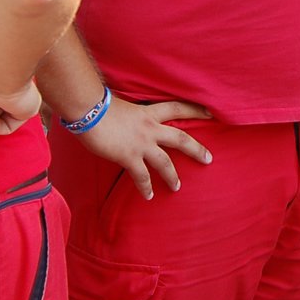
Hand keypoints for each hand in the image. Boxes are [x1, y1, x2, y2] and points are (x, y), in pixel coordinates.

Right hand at [77, 96, 212, 199]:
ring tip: (177, 187)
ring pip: (165, 162)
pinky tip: (149, 196)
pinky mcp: (129, 157)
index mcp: (149, 112)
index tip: (210, 113)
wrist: (88, 110)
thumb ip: (130, 113)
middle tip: (209, 159)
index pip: (178, 108)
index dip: (195, 111)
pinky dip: (146, 187)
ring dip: (172, 176)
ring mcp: (141, 143)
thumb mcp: (121, 105)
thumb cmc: (98, 104)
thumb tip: (126, 118)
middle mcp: (150, 128)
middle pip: (180, 139)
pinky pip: (142, 176)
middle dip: (196, 149)